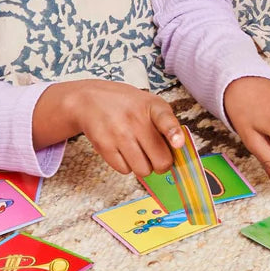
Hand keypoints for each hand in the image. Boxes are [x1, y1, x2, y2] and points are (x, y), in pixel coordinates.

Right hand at [34, 79, 183, 175]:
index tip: (178, 143)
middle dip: (162, 164)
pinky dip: (127, 166)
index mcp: (153, 106)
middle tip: (157, 157)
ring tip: (139, 152)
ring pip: (143, 170)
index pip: (165, 120)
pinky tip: (123, 151)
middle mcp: (136, 119)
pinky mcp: (104, 146)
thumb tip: (178, 152)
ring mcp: (119, 133)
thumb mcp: (151, 104)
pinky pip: (125, 171)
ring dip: (144, 167)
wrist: (91, 100)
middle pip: (160, 160)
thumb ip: (167, 124)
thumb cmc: (128, 105)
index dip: (173, 133)